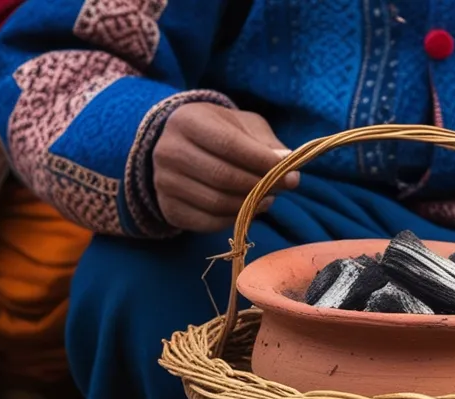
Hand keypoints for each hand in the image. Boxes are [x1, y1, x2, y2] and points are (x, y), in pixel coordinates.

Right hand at [153, 103, 299, 232]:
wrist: (183, 147)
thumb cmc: (220, 132)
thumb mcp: (244, 126)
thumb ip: (267, 144)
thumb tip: (289, 170)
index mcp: (187, 120)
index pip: (229, 145)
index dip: (262, 162)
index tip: (290, 174)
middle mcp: (169, 150)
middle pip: (222, 176)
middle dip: (259, 186)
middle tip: (282, 189)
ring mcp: (164, 182)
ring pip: (216, 202)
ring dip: (249, 205)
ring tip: (268, 199)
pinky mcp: (168, 208)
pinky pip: (207, 222)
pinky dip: (233, 220)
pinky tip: (247, 210)